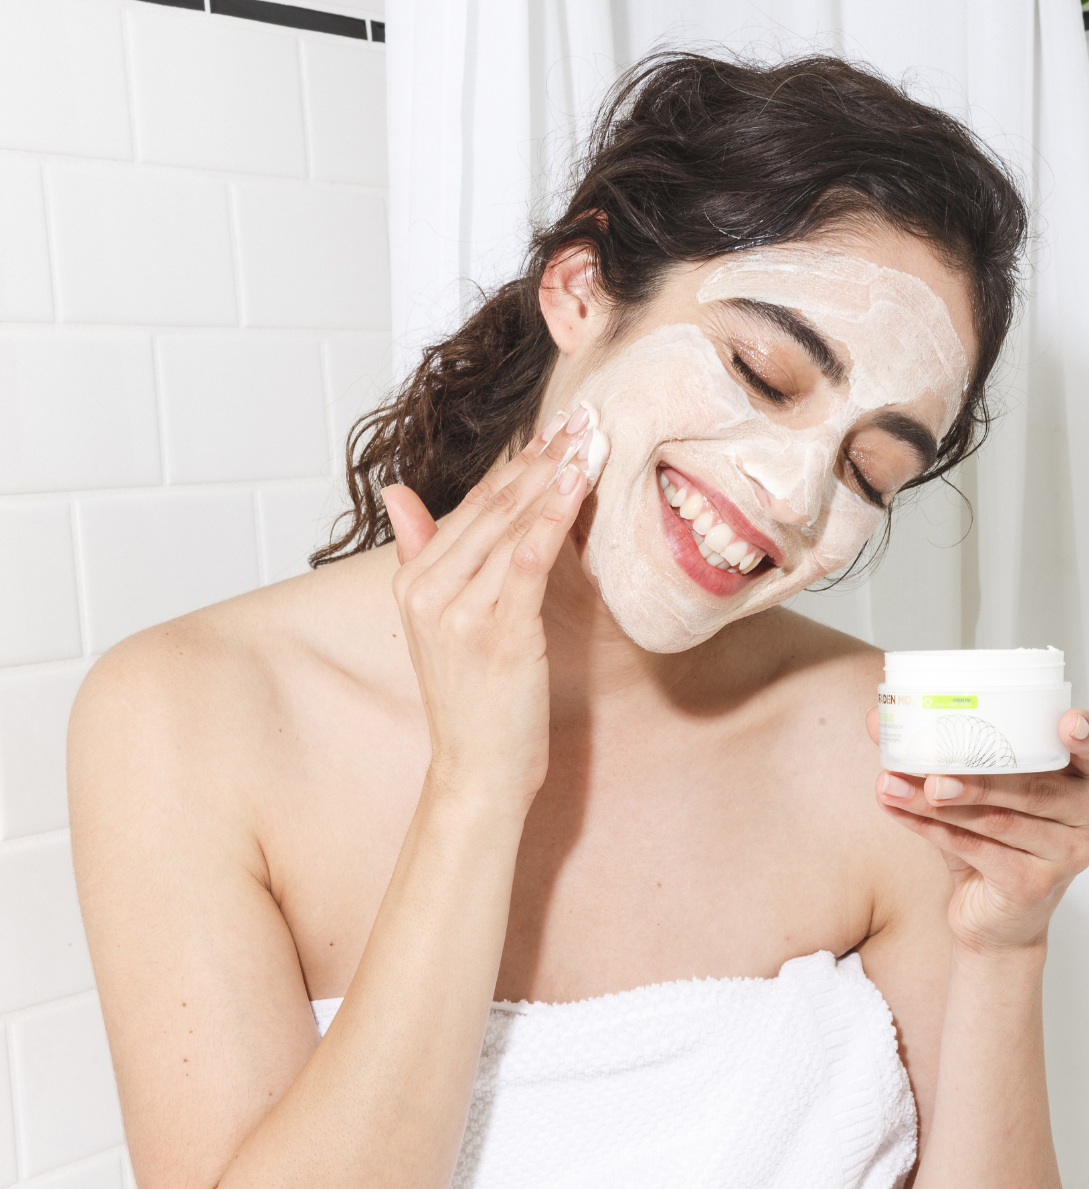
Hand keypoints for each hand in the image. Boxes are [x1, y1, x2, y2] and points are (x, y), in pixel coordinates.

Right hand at [382, 408, 604, 810]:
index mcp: (413, 583)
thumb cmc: (473, 703)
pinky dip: (553, 518)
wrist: (477, 770)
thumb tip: (397, 495)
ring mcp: (460, 611)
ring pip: (512, 526)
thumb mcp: (438, 625)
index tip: (555, 430)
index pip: (470, 507)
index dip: (515, 466)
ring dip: (555, 477)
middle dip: (541, 458)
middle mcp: (429, 591)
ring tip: (591, 439)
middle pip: (492, 507)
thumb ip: (423, 554)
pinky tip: (576, 485)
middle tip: (584, 418)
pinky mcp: (497, 632)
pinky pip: (527, 560)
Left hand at [866, 707, 1088, 955]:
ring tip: (893, 785)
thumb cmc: (993, 846)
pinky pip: (977, 850)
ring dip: (937, 802)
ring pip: (997, 819)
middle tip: (929, 769)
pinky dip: (931, 829)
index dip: (1088, 734)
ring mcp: (1068, 854)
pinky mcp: (1035, 884)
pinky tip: (899, 811)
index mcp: (1085, 781)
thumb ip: (939, 755)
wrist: (994, 923)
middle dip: (975, 774)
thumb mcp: (976, 794)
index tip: (1066, 721)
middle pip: (1033, 786)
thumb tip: (879, 718)